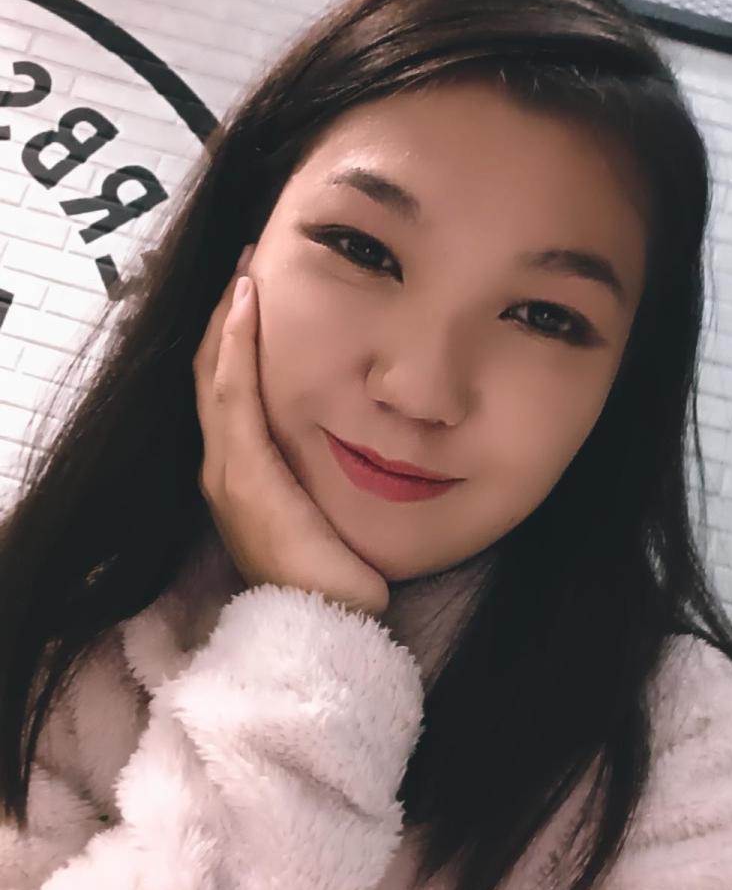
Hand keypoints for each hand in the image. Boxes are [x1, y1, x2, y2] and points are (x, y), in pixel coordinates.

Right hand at [192, 248, 390, 619]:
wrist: (328, 625)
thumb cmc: (338, 576)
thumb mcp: (329, 510)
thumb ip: (326, 474)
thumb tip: (362, 433)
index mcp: (243, 476)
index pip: (230, 391)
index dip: (236, 340)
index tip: (256, 292)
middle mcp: (222, 470)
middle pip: (212, 374)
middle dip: (226, 317)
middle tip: (247, 264)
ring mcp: (226, 472)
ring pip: (214, 375)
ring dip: (227, 319)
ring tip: (244, 271)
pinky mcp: (241, 477)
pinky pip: (231, 396)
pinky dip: (235, 347)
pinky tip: (246, 306)